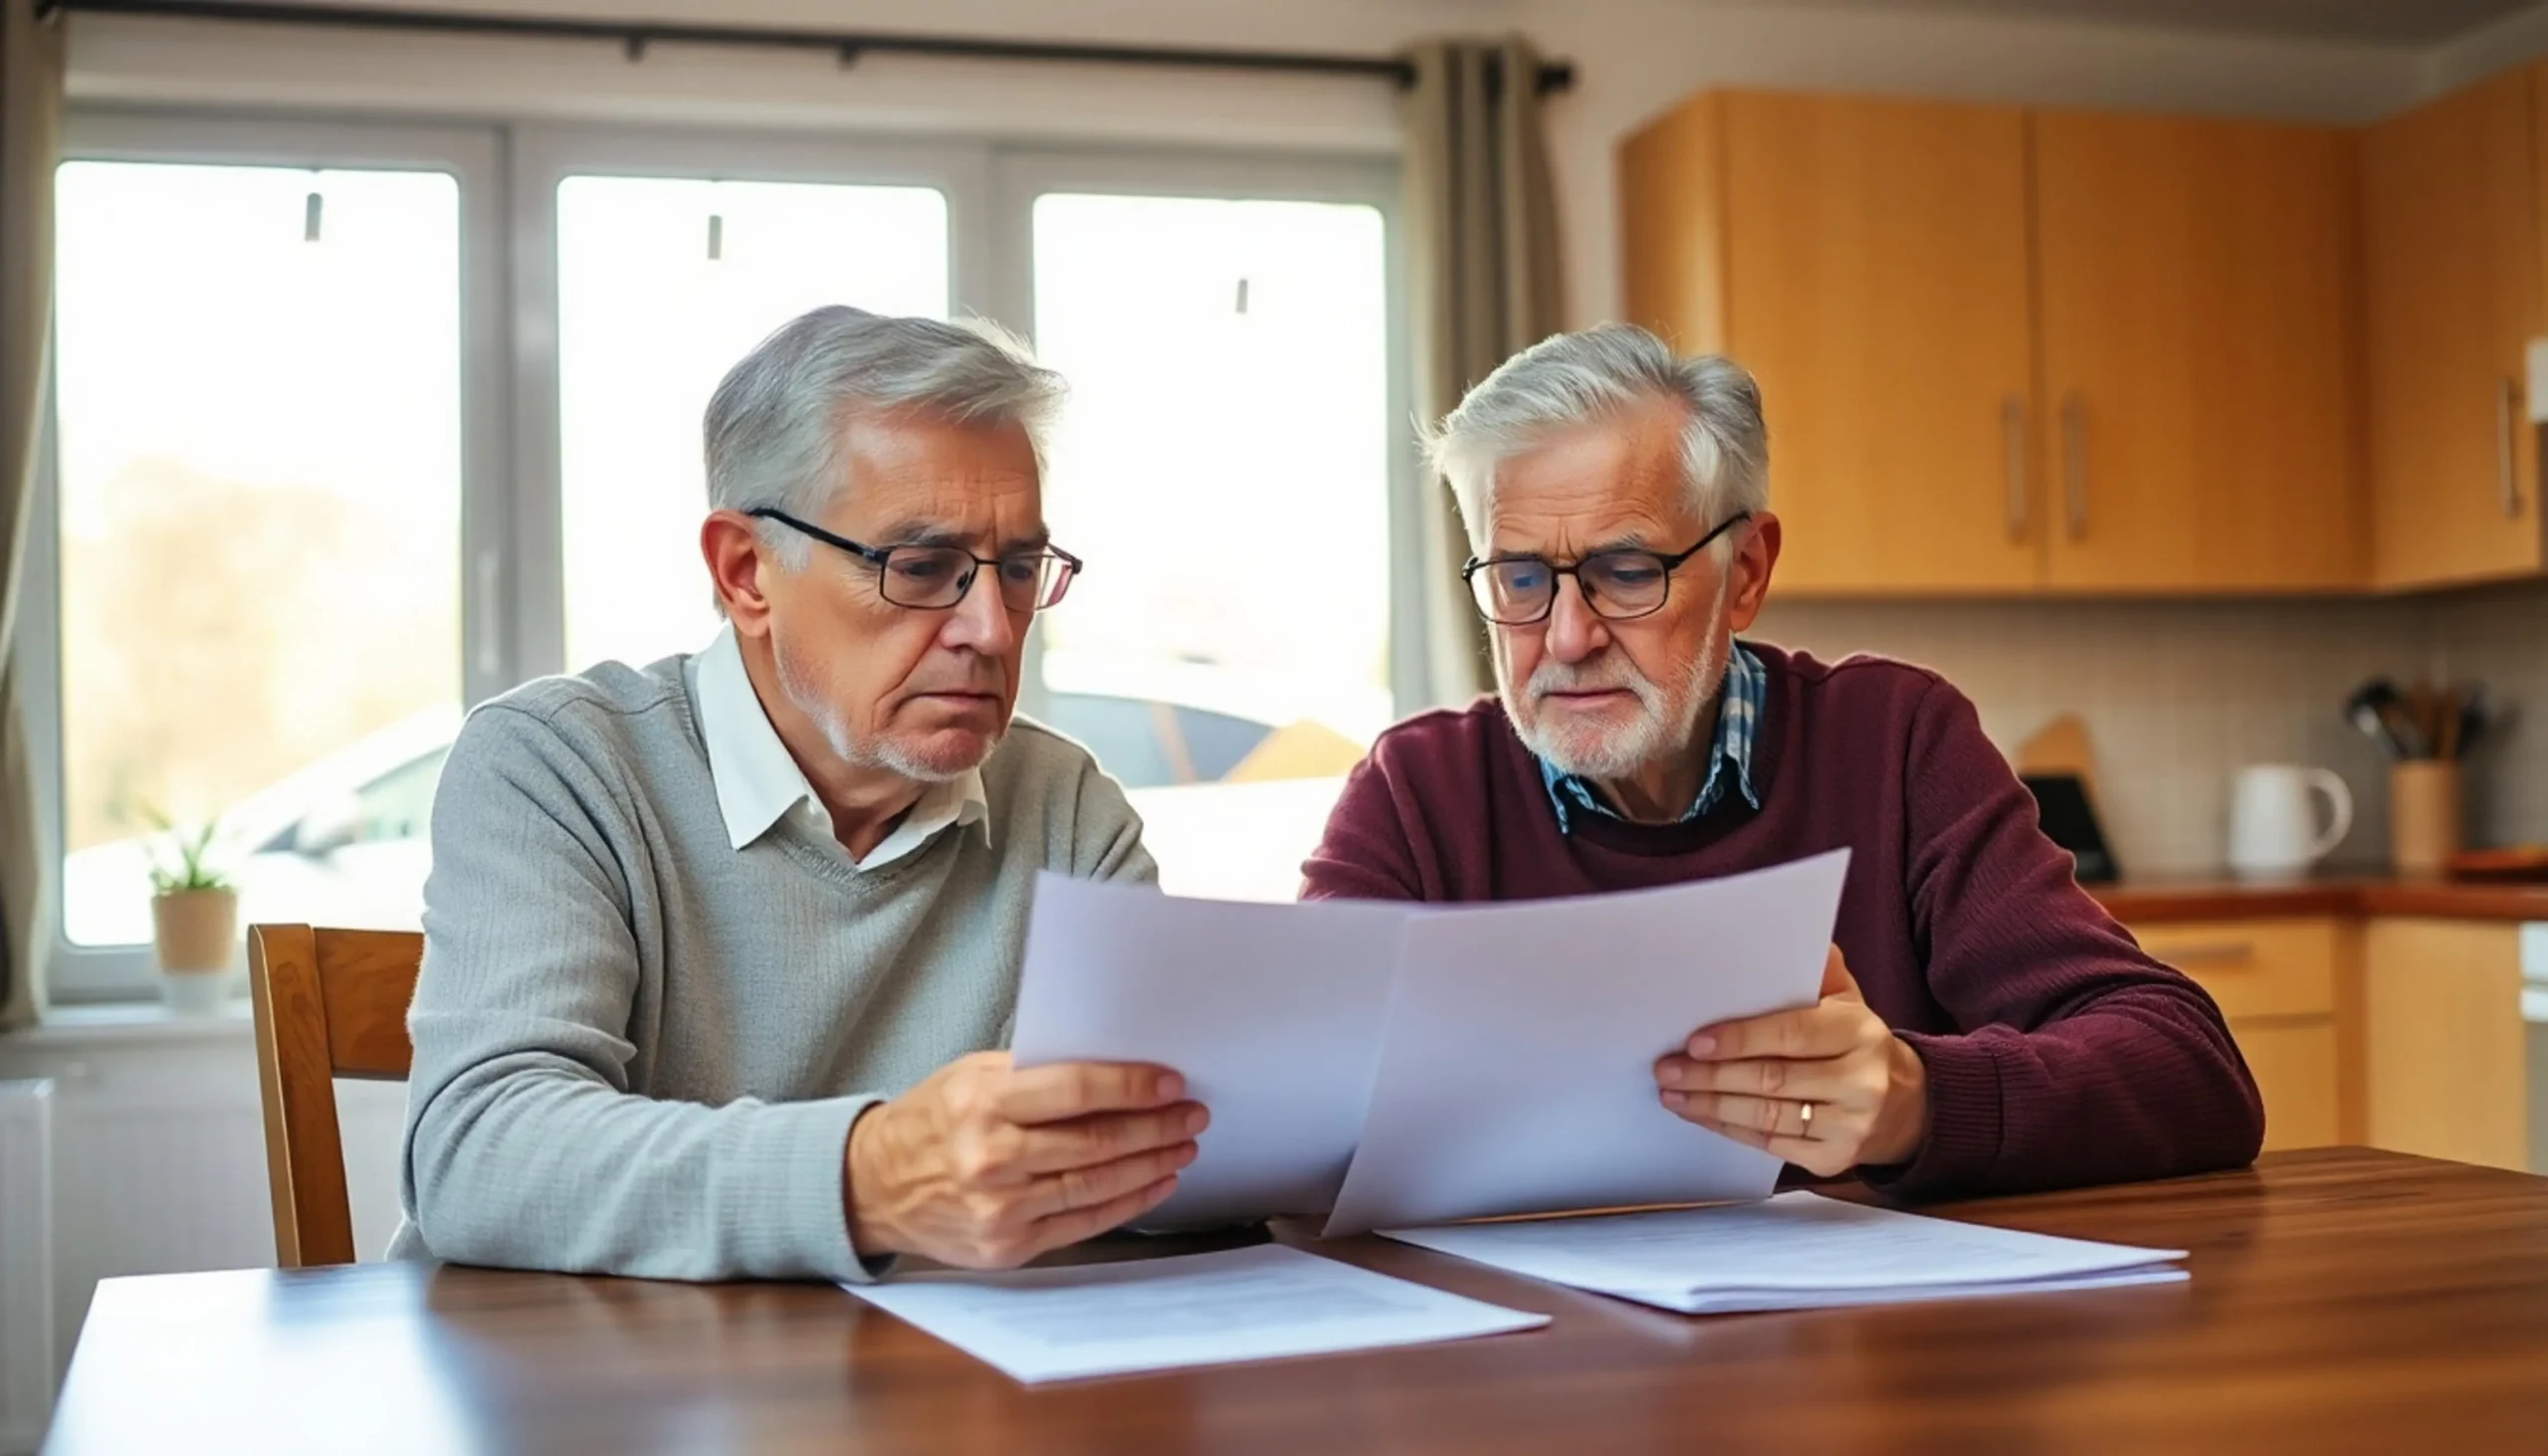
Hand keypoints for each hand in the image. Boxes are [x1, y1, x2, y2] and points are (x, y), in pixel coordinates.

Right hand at [844, 1052, 1206, 1268]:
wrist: (874, 1186)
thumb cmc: (931, 1121)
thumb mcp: (970, 1076)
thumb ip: (1033, 1072)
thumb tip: (1112, 1068)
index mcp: (981, 1103)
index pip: (1076, 1090)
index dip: (1132, 1086)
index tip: (1170, 1082)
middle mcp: (991, 1157)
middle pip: (1096, 1142)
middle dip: (1156, 1127)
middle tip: (1192, 1114)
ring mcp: (1000, 1208)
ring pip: (1096, 1185)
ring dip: (1151, 1164)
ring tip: (1182, 1145)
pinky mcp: (1007, 1245)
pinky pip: (1083, 1222)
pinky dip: (1127, 1202)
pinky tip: (1155, 1181)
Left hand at [1653, 945, 1927, 1177]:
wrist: (1904, 1104)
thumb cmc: (1855, 1043)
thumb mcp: (1847, 1001)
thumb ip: (1817, 972)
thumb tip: (1792, 934)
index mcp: (1859, 1032)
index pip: (1791, 1034)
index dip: (1739, 1038)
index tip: (1694, 1041)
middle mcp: (1860, 1081)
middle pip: (1772, 1079)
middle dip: (1710, 1075)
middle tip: (1667, 1068)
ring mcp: (1850, 1125)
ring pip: (1766, 1116)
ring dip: (1711, 1105)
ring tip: (1673, 1093)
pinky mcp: (1834, 1159)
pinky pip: (1770, 1144)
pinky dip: (1729, 1129)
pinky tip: (1701, 1116)